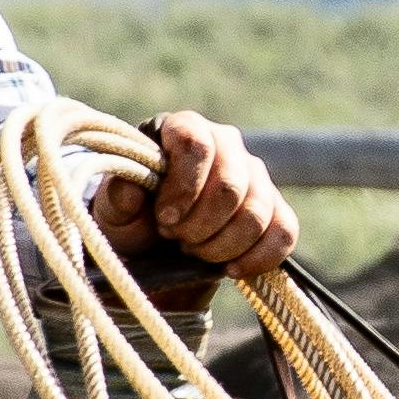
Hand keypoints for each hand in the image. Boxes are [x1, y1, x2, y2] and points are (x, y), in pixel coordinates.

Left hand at [92, 109, 300, 284]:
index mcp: (185, 128)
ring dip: (221, 245)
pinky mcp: (275, 209)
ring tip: (195, 251)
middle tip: (176, 239)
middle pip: (230, 185)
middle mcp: (226, 144)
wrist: (156, 250)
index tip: (165, 219)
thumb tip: (130, 188)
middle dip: (200, 225)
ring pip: (256, 213)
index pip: (198, 145)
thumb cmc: (133, 219)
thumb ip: (119, 196)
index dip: (184, 187)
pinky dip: (257, 258)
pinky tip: (230, 269)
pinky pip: (284, 232)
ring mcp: (256, 175)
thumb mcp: (113, 210)